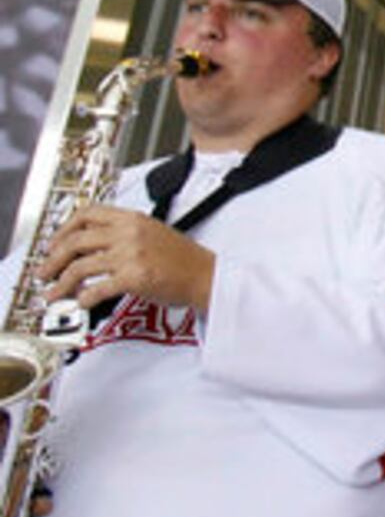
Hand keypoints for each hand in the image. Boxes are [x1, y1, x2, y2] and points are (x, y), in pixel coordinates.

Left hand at [39, 206, 214, 309]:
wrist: (207, 275)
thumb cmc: (184, 259)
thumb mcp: (153, 233)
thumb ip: (124, 234)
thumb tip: (91, 248)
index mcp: (133, 218)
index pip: (87, 214)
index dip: (63, 229)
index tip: (54, 244)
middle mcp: (129, 232)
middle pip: (75, 241)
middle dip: (53, 260)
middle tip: (45, 273)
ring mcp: (131, 254)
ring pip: (80, 266)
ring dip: (61, 284)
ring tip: (55, 294)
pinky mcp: (134, 277)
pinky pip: (97, 288)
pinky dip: (84, 298)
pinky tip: (82, 302)